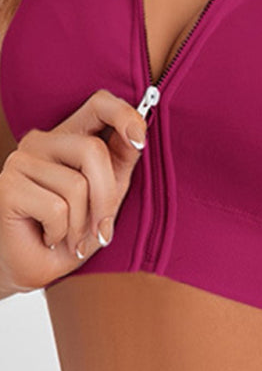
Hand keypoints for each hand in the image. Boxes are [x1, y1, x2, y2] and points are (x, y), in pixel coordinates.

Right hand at [0, 88, 146, 293]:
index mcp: (69, 136)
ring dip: (81, 224)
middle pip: (93, 150)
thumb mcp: (106, 193)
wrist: (33, 267)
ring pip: (76, 184)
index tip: (140, 141)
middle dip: (106, 198)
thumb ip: (119, 161)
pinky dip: (61, 232)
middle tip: (101, 231)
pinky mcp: (8, 186)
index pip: (99, 103)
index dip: (124, 115)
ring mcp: (21, 161)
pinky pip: (56, 208)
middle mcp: (42, 141)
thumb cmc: (71, 230)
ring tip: (70, 237)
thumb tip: (137, 135)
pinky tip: (48, 239)